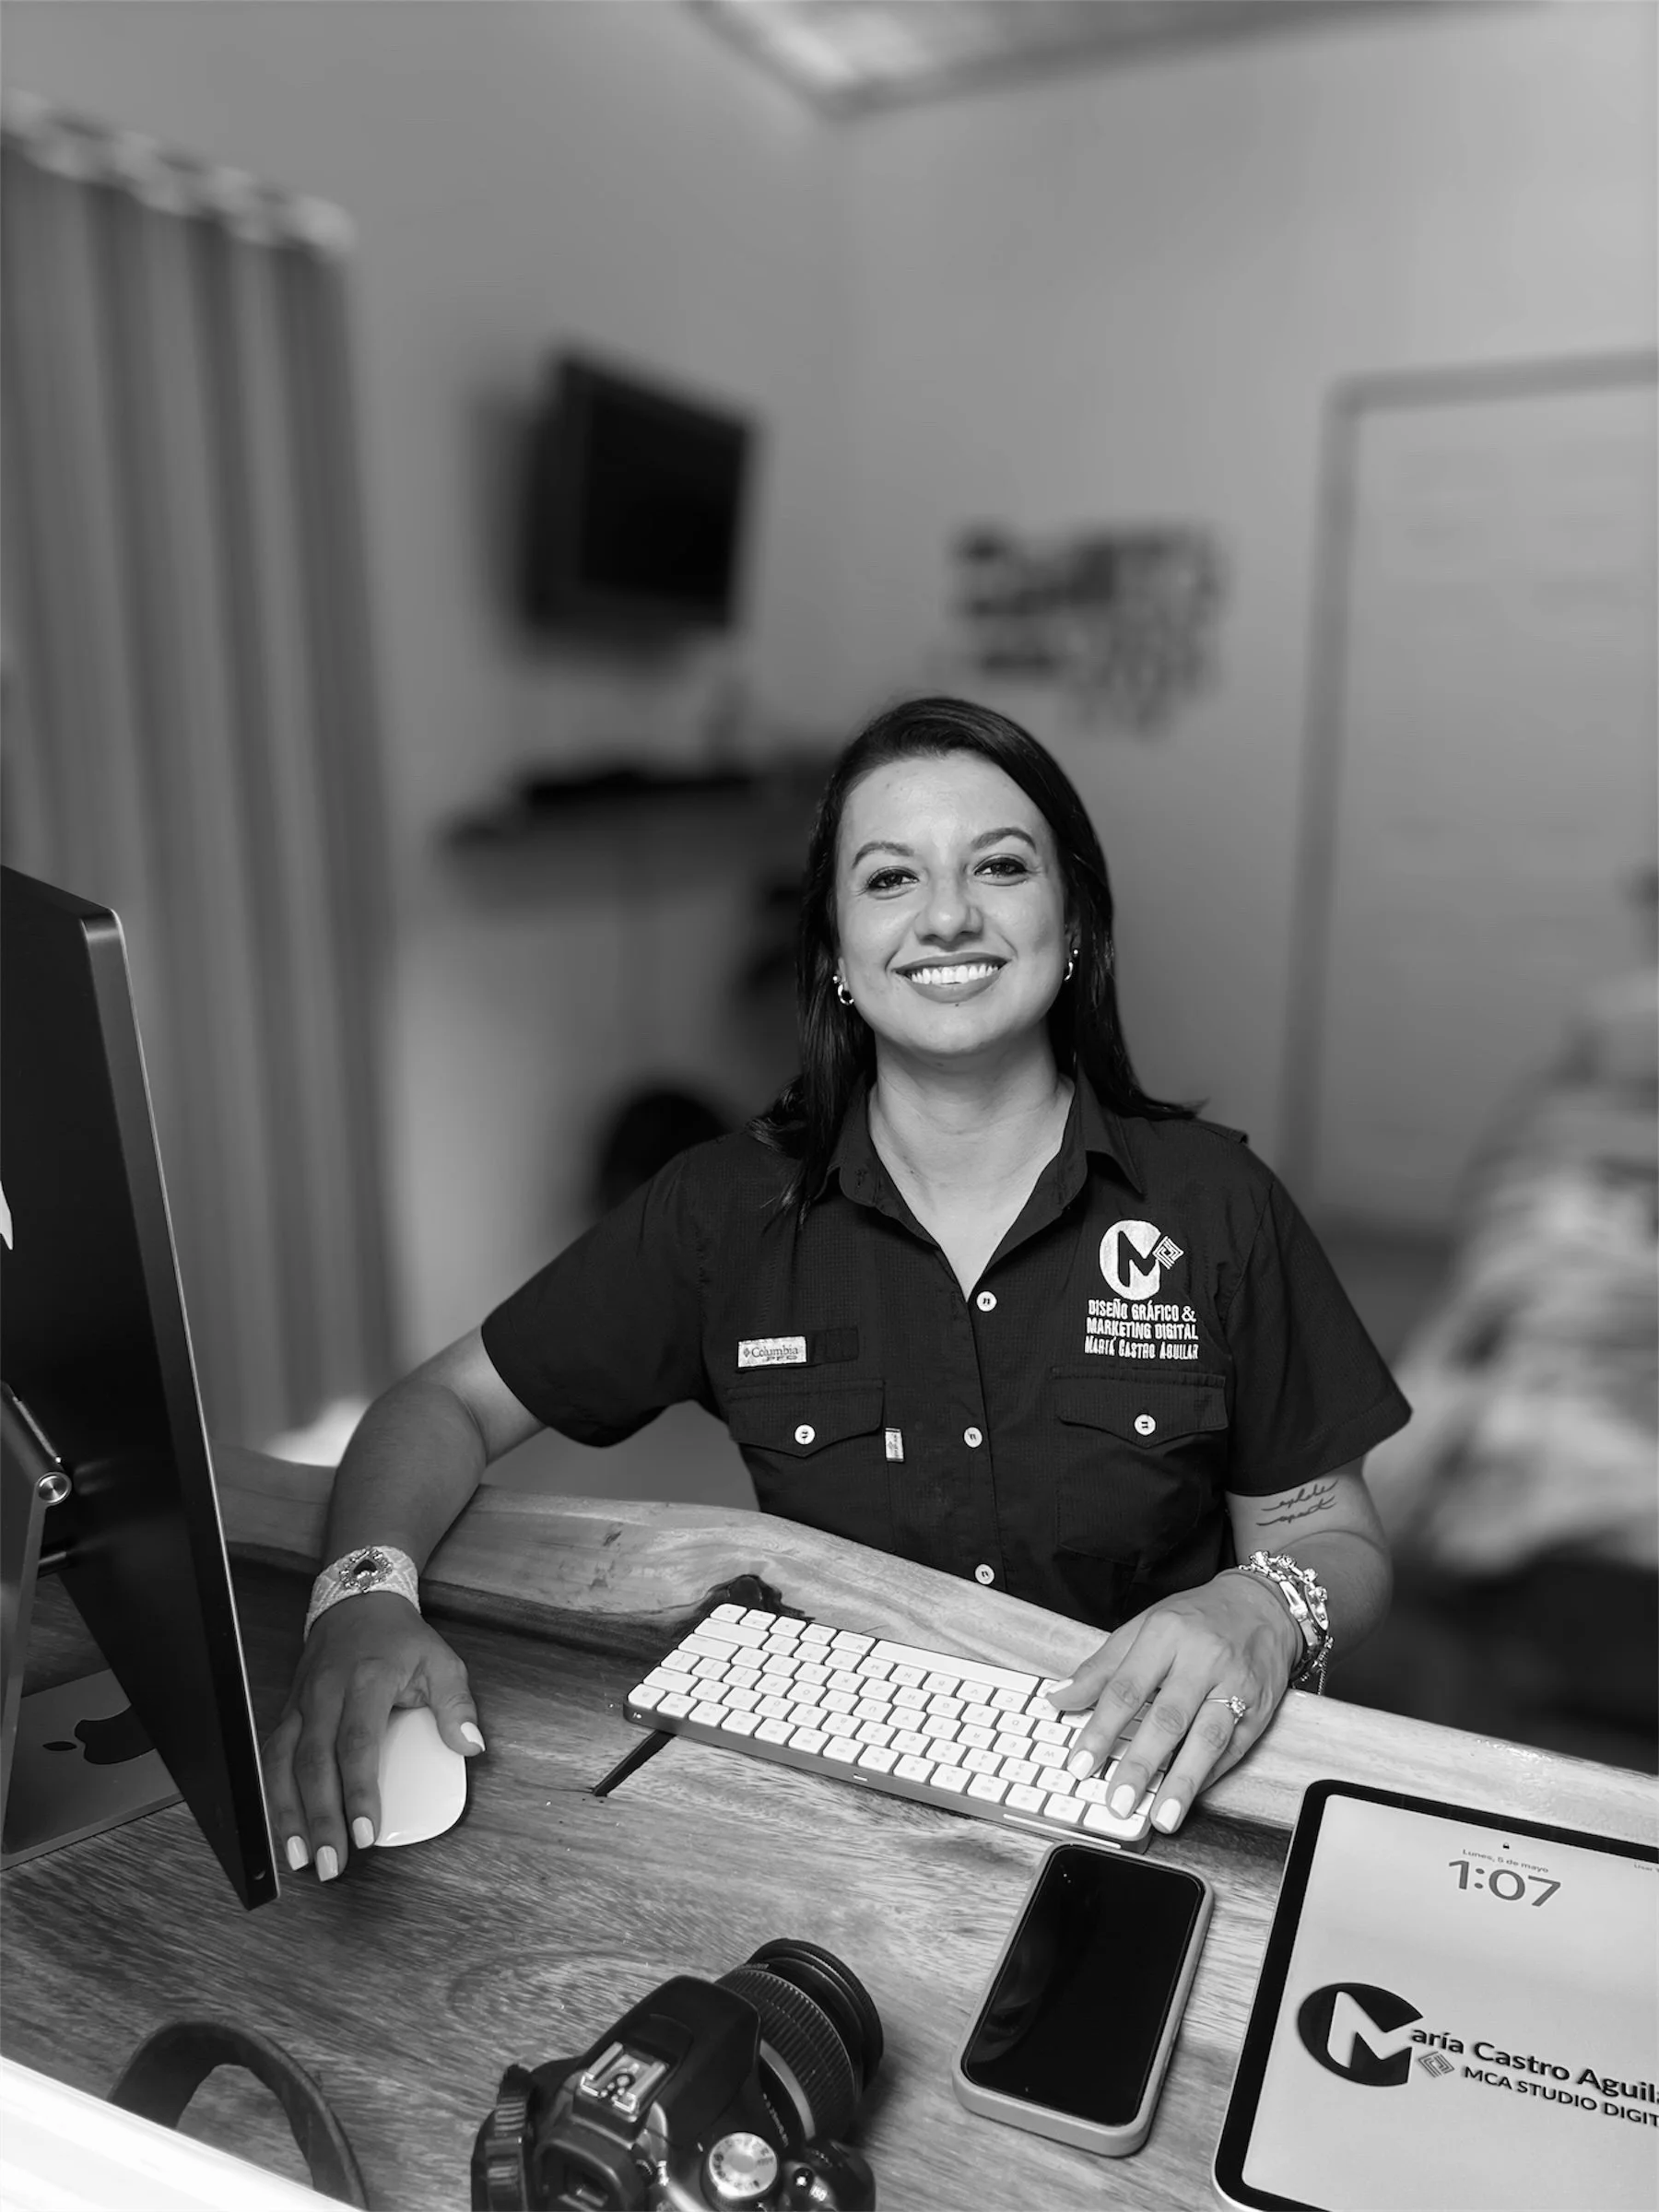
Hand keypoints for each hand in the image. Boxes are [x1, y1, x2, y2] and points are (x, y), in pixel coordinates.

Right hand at [261, 1594, 483, 1881]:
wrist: (357, 1602)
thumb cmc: (400, 1639)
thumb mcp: (441, 1660)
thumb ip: (457, 1704)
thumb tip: (471, 1746)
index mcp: (367, 1681)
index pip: (358, 1743)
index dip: (359, 1792)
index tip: (365, 1835)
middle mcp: (326, 1694)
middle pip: (315, 1764)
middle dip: (321, 1819)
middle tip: (331, 1864)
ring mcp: (301, 1704)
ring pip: (282, 1763)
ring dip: (287, 1814)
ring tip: (298, 1859)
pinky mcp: (287, 1712)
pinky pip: (272, 1756)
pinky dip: (272, 1795)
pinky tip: (280, 1828)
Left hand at [1048, 1574, 1299, 1833]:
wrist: (1260, 1605)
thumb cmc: (1195, 1618)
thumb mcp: (1142, 1627)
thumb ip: (1101, 1667)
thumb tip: (1060, 1697)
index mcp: (1165, 1634)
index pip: (1126, 1688)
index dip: (1102, 1729)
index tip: (1081, 1763)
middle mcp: (1202, 1658)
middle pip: (1168, 1717)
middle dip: (1141, 1764)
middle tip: (1118, 1800)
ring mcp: (1236, 1683)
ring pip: (1209, 1738)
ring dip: (1183, 1782)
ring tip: (1163, 1817)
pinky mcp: (1261, 1706)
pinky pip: (1235, 1746)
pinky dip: (1212, 1774)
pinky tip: (1191, 1795)